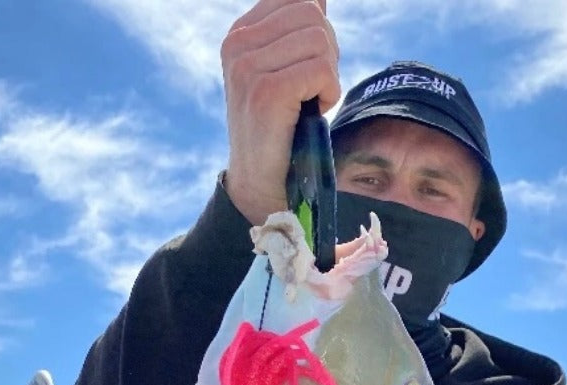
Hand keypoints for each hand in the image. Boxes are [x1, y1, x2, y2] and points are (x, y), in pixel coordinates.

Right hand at [221, 0, 339, 224]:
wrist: (260, 184)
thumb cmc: (279, 130)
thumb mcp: (282, 72)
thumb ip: (295, 33)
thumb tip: (320, 0)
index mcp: (239, 35)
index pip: (298, 1)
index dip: (317, 33)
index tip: (304, 70)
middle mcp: (237, 45)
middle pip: (312, 15)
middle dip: (326, 53)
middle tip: (311, 91)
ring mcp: (248, 68)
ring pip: (320, 41)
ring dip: (327, 76)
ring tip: (308, 103)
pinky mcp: (266, 92)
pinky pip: (322, 71)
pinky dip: (328, 93)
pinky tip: (312, 112)